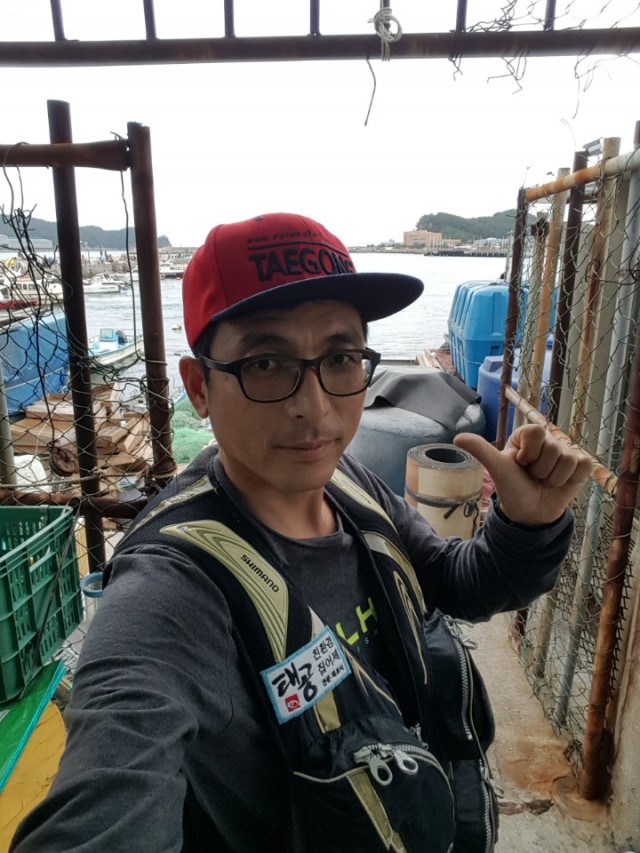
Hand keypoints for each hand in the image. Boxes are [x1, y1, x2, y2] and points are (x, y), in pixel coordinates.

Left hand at [453, 424, 592, 525]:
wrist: (529, 513)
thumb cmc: (512, 488)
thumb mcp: (497, 469)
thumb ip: (481, 451)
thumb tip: (457, 438)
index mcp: (528, 436)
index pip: (536, 432)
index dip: (529, 453)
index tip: (521, 464)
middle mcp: (548, 441)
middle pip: (553, 447)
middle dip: (540, 469)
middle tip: (533, 477)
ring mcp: (566, 453)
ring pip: (568, 459)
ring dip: (554, 478)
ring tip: (545, 482)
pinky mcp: (580, 466)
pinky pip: (583, 465)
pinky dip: (571, 479)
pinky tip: (560, 484)